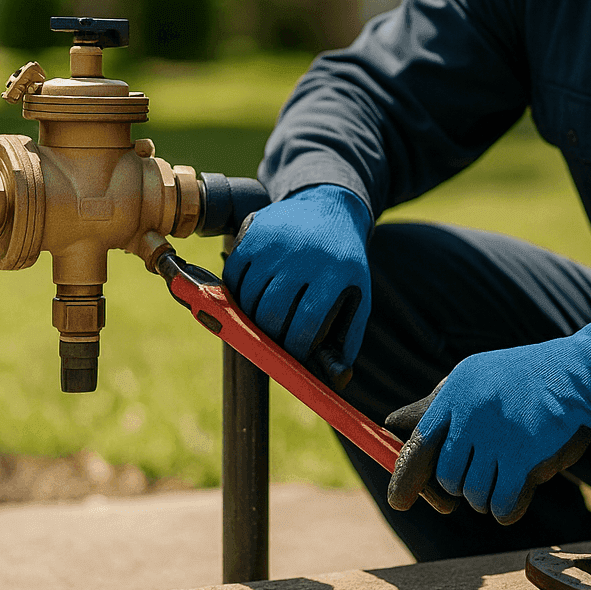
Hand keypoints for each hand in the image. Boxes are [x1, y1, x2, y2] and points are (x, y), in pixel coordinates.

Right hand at [223, 183, 371, 369]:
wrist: (329, 207)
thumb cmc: (342, 262)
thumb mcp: (358, 294)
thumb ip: (348, 338)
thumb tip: (336, 382)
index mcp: (335, 272)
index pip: (306, 323)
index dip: (295, 349)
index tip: (292, 356)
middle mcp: (303, 255)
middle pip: (271, 313)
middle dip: (269, 336)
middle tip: (274, 340)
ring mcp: (276, 241)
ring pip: (248, 297)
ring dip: (251, 318)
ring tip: (264, 320)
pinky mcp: (253, 232)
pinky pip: (232, 275)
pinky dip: (236, 294)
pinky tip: (251, 298)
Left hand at [386, 323, 590, 524]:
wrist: (581, 376)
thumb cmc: (523, 381)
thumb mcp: (475, 377)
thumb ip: (436, 406)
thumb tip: (389, 425)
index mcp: (455, 392)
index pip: (417, 444)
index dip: (405, 477)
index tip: (399, 501)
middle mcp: (472, 413)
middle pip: (446, 477)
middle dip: (460, 485)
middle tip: (482, 473)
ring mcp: (498, 436)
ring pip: (474, 495)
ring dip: (488, 495)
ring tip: (507, 470)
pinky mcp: (525, 459)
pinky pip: (502, 507)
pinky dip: (508, 508)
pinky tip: (519, 489)